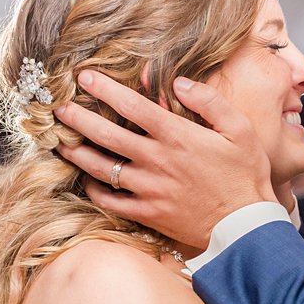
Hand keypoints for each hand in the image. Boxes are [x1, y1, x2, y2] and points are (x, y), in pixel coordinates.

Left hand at [52, 71, 275, 248]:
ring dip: (77, 152)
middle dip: (77, 118)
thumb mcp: (240, 130)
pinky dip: (94, 189)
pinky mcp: (147, 213)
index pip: (132, 106)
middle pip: (105, 134)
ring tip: (61, 142)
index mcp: (177, 136)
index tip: (84, 76)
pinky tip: (88, 179)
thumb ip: (209, 102)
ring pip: (100, 167)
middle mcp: (156, 160)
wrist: (245, 226)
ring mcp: (148, 189)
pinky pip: (110, 201)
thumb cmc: (245, 176)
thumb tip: (178, 82)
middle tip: (58, 108)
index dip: (104, 88)